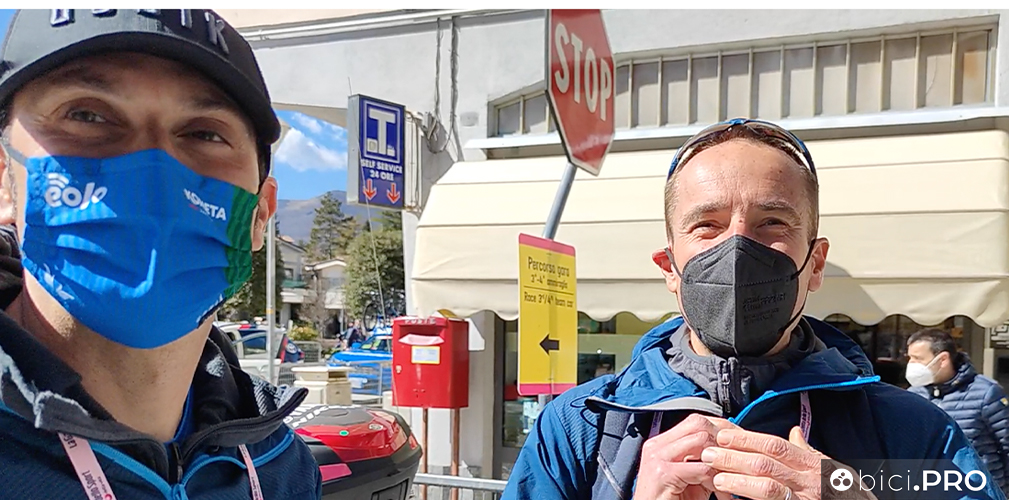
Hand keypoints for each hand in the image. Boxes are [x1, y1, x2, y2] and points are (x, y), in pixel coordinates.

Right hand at [632, 414, 740, 499]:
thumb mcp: (689, 478)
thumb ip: (703, 461)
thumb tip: (730, 451)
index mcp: (661, 443)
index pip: (695, 421)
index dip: (721, 430)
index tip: (739, 444)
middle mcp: (656, 445)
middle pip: (698, 424)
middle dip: (723, 442)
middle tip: (738, 461)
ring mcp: (658, 457)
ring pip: (702, 441)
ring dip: (721, 461)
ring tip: (730, 479)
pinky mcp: (664, 473)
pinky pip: (702, 468)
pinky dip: (716, 481)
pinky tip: (721, 494)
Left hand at [701, 426, 875, 499]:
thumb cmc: (849, 496)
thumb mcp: (835, 471)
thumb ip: (811, 453)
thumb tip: (794, 432)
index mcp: (815, 466)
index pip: (776, 446)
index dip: (747, 439)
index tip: (723, 435)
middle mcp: (811, 483)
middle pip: (766, 464)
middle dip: (734, 457)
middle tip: (708, 453)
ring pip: (767, 489)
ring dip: (738, 481)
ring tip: (715, 478)